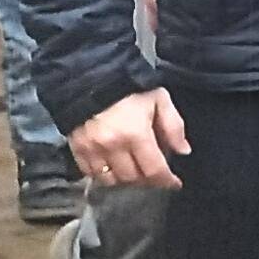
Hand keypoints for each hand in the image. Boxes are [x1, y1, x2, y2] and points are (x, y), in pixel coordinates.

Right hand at [70, 89, 189, 189]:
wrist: (89, 75)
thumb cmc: (129, 86)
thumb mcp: (159, 99)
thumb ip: (173, 126)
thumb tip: (183, 151)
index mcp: (135, 134)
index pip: (153, 170)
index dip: (166, 181)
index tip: (174, 183)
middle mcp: (112, 147)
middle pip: (132, 178)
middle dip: (147, 179)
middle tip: (154, 173)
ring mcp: (91, 149)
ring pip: (110, 180)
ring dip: (124, 179)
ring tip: (133, 170)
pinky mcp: (75, 148)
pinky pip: (89, 173)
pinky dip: (102, 174)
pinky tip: (111, 166)